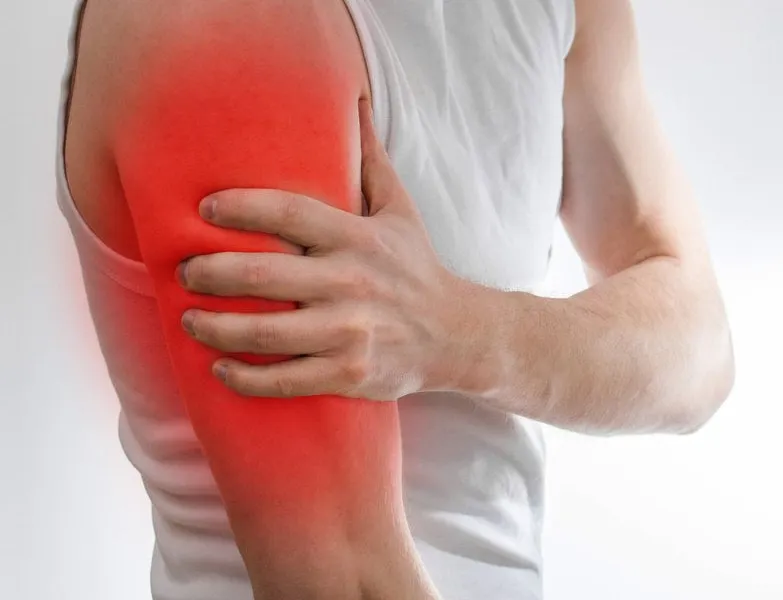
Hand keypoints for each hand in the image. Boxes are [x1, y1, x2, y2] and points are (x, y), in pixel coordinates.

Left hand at [178, 101, 482, 399]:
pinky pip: (285, 379)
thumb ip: (369, 160)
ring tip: (189, 319)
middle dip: (209, 273)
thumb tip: (353, 99)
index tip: (204, 208)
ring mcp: (350, 332)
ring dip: (214, 327)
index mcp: (359, 237)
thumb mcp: (400, 210)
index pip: (290, 213)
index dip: (241, 207)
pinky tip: (220, 368)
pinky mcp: (349, 373)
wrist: (457, 335)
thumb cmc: (417, 268)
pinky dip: (245, 377)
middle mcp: (353, 282)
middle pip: (263, 274)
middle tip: (186, 271)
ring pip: (265, 331)